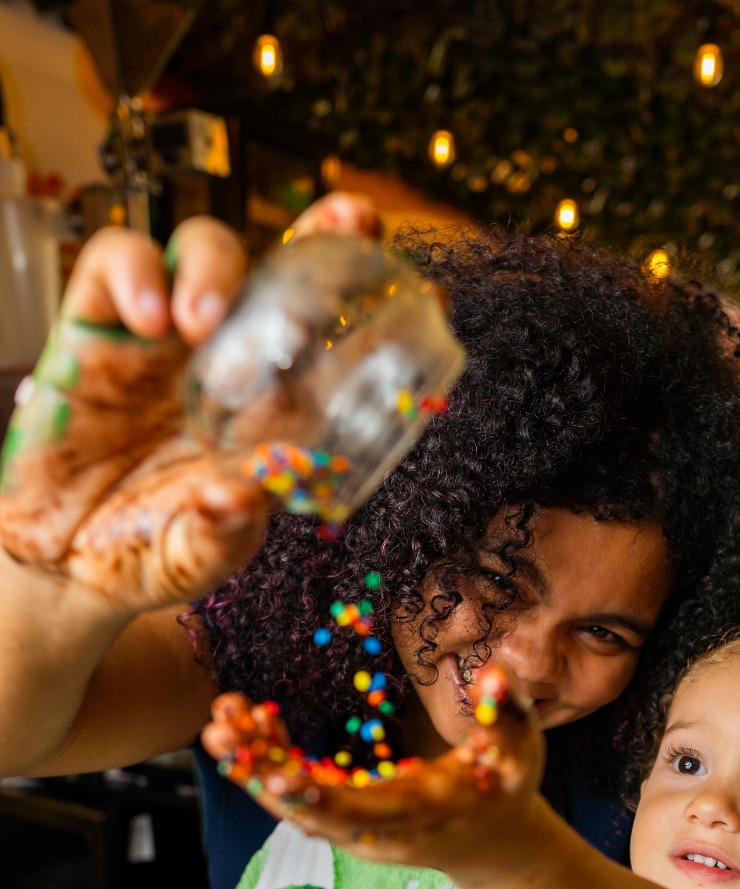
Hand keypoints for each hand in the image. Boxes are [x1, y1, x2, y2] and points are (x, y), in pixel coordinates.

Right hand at [0, 194, 379, 613]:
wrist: (65, 563)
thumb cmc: (149, 551)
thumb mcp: (198, 555)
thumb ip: (223, 534)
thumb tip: (238, 501)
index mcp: (270, 406)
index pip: (330, 338)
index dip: (373, 305)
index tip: (425, 289)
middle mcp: (226, 358)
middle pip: (279, 266)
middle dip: (320, 232)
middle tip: (347, 225)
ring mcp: (163, 336)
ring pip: (201, 248)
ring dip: (214, 268)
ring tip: (199, 325)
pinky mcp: (96, 327)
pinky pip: (115, 265)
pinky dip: (135, 276)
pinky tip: (147, 320)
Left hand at [200, 662, 546, 881]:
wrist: (491, 840)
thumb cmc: (507, 785)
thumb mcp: (520, 748)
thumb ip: (506, 710)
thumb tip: (496, 673)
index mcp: (424, 813)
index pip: (364, 813)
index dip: (320, 798)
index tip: (278, 775)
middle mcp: (380, 833)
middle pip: (312, 811)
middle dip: (263, 774)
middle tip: (221, 730)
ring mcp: (356, 832)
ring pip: (295, 805)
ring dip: (253, 764)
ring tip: (220, 718)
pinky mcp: (340, 820)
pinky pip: (296, 796)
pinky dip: (265, 763)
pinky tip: (242, 725)